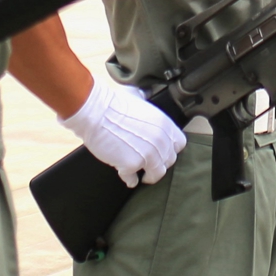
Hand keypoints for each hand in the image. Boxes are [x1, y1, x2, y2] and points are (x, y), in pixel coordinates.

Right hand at [59, 73, 185, 185]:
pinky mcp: (131, 165)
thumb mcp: (139, 98)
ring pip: (157, 174)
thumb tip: (145, 96)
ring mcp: (147, 155)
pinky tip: (127, 177)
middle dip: (160, 162)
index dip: (170, 149)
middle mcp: (160, 141)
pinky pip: (134, 179)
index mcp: (165, 125)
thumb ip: (147, 105)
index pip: (179, 144)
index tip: (163, 151)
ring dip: (149, 175)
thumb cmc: (113, 103)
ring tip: (142, 174)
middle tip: (150, 163)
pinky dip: (129, 179)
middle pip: (169, 161)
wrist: (96, 111)